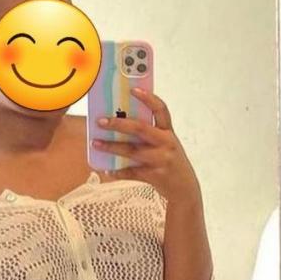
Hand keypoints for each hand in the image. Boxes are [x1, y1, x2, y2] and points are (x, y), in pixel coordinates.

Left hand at [91, 89, 200, 203]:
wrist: (185, 189)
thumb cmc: (171, 163)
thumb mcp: (166, 145)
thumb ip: (150, 134)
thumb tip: (120, 123)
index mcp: (169, 132)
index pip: (160, 110)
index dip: (148, 98)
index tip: (133, 89)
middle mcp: (166, 144)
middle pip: (140, 129)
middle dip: (118, 123)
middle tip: (101, 121)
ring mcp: (161, 160)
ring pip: (132, 151)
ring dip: (112, 147)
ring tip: (96, 143)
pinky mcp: (155, 176)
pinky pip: (132, 172)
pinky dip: (118, 171)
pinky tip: (108, 169)